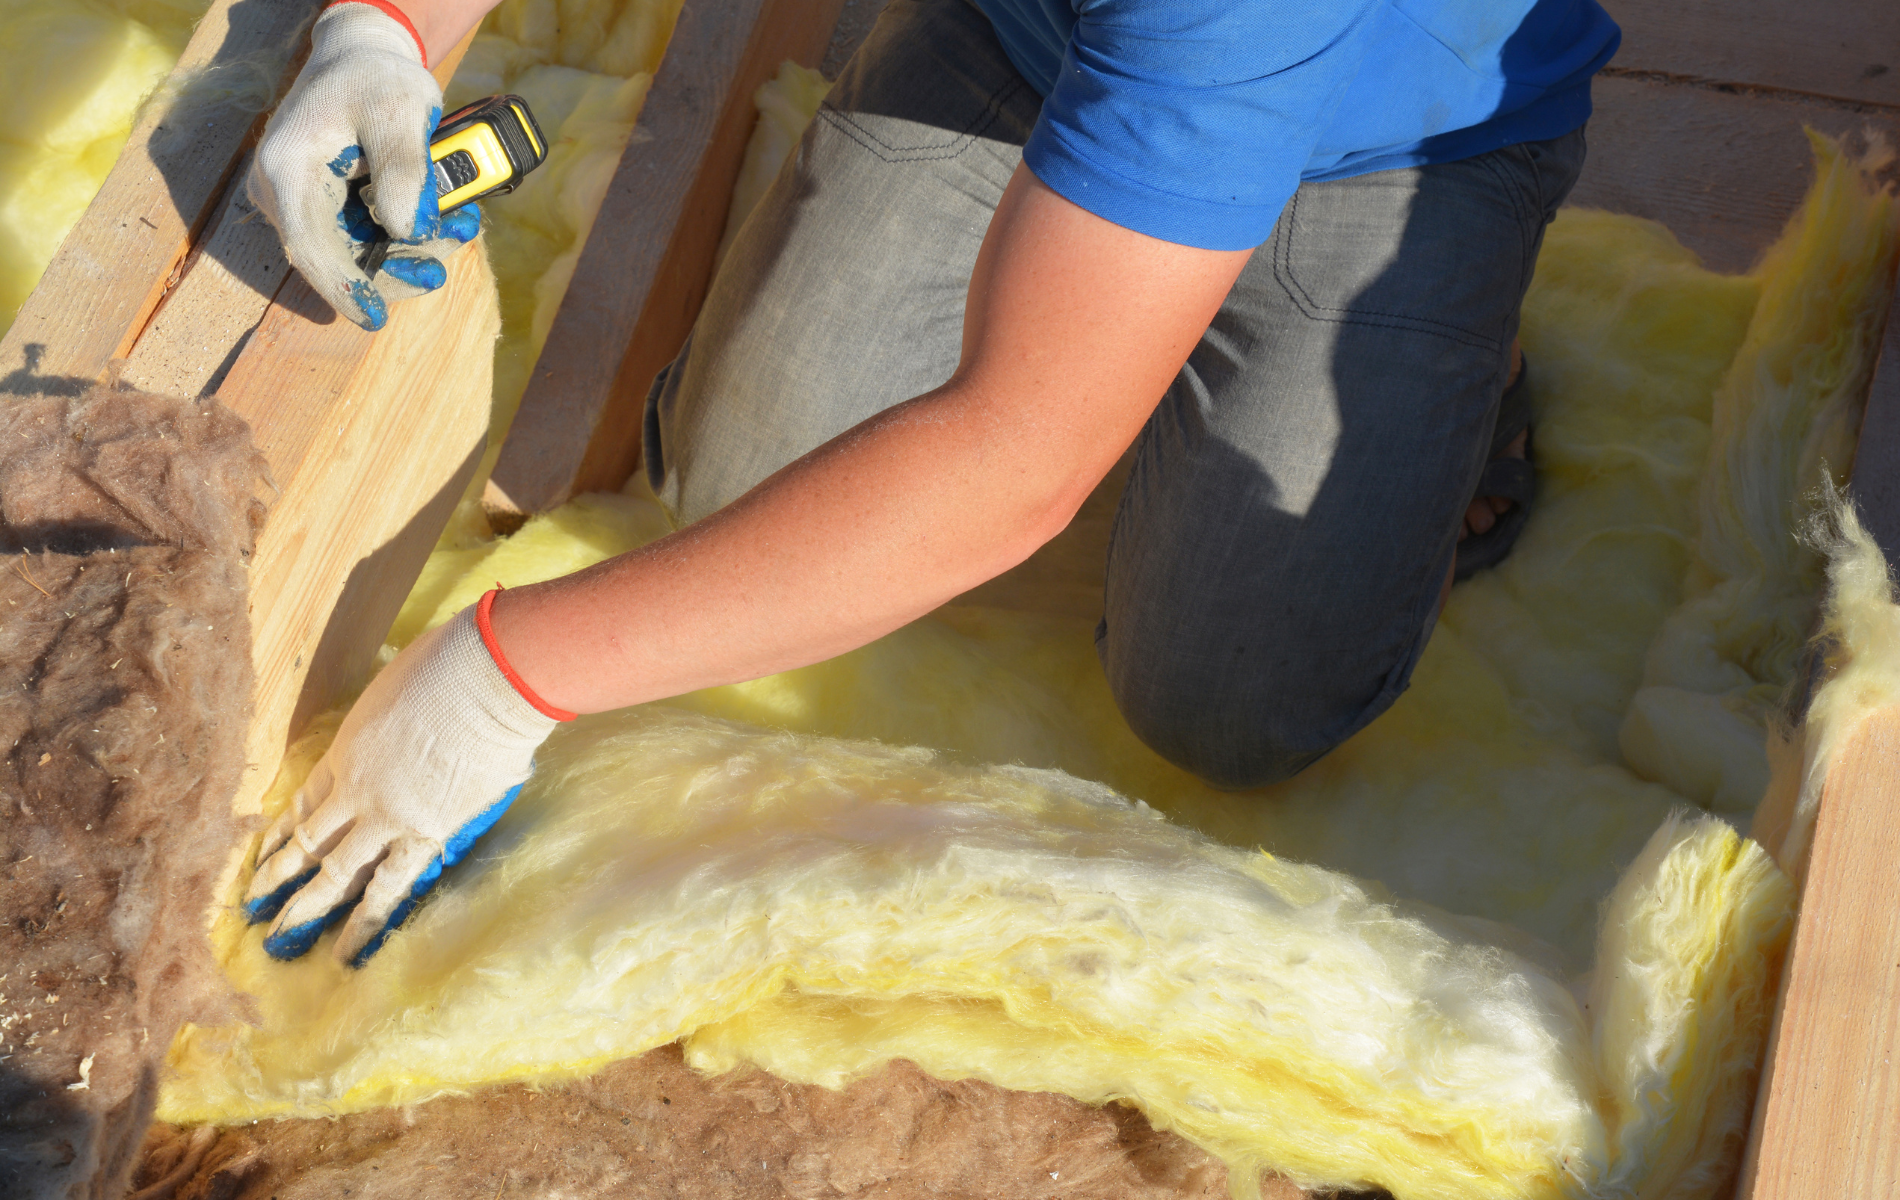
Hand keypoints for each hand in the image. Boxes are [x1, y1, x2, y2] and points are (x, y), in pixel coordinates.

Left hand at [244, 600, 562, 964]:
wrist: (485, 677)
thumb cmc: (449, 665)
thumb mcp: (397, 688)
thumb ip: (393, 723)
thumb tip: (411, 734)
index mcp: (346, 750)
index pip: (305, 803)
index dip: (282, 833)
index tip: (264, 857)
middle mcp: (355, 790)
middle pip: (308, 843)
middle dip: (277, 880)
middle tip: (252, 912)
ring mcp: (387, 816)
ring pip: (336, 873)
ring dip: (307, 910)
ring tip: (281, 941)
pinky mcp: (426, 834)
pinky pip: (389, 885)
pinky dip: (366, 920)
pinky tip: (349, 949)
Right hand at [246, 1, 477, 329]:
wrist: (361, 59)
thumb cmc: (376, 78)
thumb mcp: (399, 110)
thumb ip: (404, 168)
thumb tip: (406, 230)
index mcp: (287, 169)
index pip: (308, 245)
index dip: (343, 286)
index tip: (374, 316)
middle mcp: (284, 194)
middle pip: (340, 258)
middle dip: (401, 265)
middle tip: (452, 247)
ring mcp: (304, 205)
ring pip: (361, 254)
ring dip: (416, 252)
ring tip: (463, 224)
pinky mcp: (328, 210)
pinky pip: (369, 238)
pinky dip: (410, 236)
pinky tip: (450, 220)